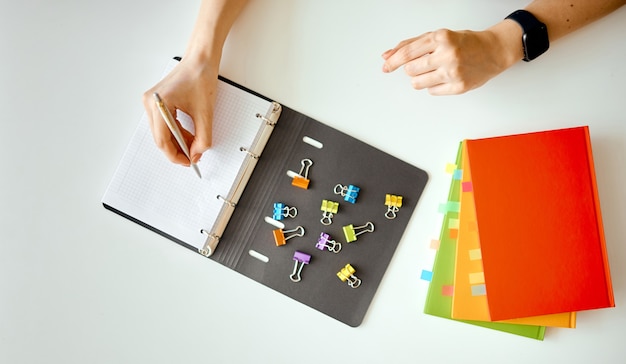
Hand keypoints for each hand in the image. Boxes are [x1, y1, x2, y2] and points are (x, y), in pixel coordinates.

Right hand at [142, 56, 217, 165]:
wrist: (200, 59)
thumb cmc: (200, 77)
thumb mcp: (206, 112)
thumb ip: (203, 137)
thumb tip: (197, 153)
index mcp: (159, 104)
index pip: (162, 140)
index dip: (175, 155)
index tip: (188, 162)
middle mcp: (151, 103)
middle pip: (160, 138)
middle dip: (177, 150)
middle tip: (192, 157)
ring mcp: (153, 102)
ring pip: (162, 132)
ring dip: (178, 142)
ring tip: (194, 145)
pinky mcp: (158, 102)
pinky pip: (165, 124)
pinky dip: (177, 132)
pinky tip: (189, 136)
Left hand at [381, 27, 520, 94]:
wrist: (493, 50)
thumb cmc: (464, 43)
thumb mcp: (437, 36)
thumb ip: (410, 44)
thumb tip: (387, 55)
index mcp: (440, 38)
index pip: (407, 53)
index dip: (393, 62)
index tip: (385, 67)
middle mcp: (447, 54)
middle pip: (410, 70)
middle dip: (413, 68)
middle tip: (426, 63)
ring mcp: (453, 72)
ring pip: (417, 83)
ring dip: (421, 78)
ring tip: (434, 70)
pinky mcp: (459, 87)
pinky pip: (431, 91)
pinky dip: (434, 85)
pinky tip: (445, 77)